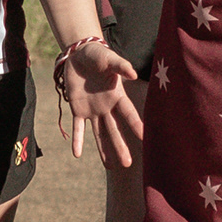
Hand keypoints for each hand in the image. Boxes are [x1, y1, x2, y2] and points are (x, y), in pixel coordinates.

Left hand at [56, 34, 141, 166]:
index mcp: (117, 96)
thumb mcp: (110, 58)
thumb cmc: (98, 55)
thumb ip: (121, 66)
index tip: (145, 139)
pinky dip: (77, 140)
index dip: (136, 125)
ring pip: (99, 133)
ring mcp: (92, 110)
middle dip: (121, 146)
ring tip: (110, 167)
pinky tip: (76, 154)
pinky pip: (78, 128)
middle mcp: (107, 107)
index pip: (128, 113)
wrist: (79, 54)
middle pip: (115, 129)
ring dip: (104, 149)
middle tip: (128, 164)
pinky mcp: (78, 109)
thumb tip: (133, 74)